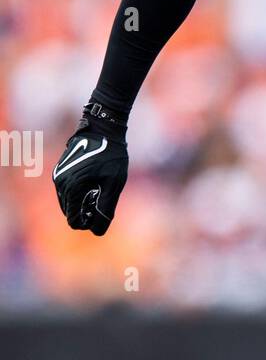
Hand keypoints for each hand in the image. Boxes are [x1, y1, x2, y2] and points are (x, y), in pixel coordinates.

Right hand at [53, 106, 127, 235]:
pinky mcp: (60, 171)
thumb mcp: (114, 184)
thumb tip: (98, 231)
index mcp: (72, 187)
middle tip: (102, 199)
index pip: (73, 221)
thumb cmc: (111, 156)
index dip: (88, 223)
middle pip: (70, 213)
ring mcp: (58, 176)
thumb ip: (106, 208)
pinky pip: (67, 193)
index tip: (101, 212)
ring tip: (98, 190)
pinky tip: (93, 183)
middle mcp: (60, 183)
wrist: (103, 128)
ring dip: (82, 204)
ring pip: (68, 203)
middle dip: (85, 213)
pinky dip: (78, 195)